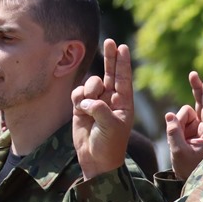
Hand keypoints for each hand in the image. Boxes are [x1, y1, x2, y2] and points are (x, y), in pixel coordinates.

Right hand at [72, 39, 134, 180]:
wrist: (95, 159)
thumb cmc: (109, 144)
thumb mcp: (111, 125)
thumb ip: (100, 108)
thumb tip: (87, 99)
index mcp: (124, 103)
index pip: (124, 78)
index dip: (123, 63)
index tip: (123, 47)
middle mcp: (111, 100)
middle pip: (110, 73)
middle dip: (110, 58)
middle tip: (110, 42)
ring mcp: (96, 102)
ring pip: (91, 83)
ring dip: (90, 89)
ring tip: (89, 105)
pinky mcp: (81, 107)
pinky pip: (78, 93)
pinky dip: (78, 97)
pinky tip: (80, 108)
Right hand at [166, 71, 202, 178]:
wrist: (190, 179)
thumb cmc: (190, 169)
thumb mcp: (180, 153)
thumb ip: (174, 133)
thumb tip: (169, 114)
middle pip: (200, 103)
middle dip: (196, 89)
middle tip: (193, 74)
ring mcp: (196, 128)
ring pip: (183, 113)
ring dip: (178, 124)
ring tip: (179, 142)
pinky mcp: (188, 130)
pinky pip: (177, 121)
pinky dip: (174, 127)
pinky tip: (175, 140)